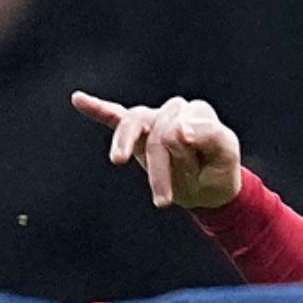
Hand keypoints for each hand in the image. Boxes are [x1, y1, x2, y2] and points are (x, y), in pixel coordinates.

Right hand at [78, 90, 243, 209]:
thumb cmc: (218, 169)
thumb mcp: (224, 156)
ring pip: (132, 123)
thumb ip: (208, 137)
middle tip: (163, 202)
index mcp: (199, 112)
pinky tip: (79, 99)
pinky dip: (98, 109)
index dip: (184, 148)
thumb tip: (178, 128)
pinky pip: (115, 116)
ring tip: (117, 160)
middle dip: (160, 171)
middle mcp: (175, 110)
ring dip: (124, 143)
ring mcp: (154, 119)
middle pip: (157, 132)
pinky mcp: (136, 132)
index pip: (182, 125)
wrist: (209, 188)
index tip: (192, 165)